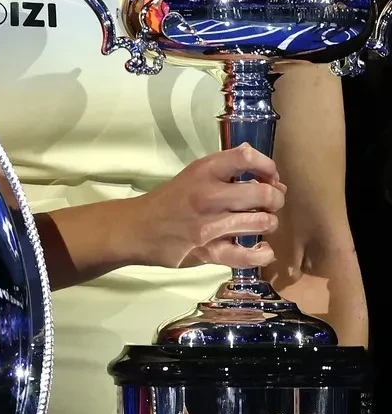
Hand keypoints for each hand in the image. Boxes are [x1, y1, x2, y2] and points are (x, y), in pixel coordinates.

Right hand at [129, 144, 285, 269]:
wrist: (137, 229)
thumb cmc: (170, 201)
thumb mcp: (194, 175)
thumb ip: (227, 171)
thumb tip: (271, 177)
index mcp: (204, 171)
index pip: (248, 157)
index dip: (268, 167)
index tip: (269, 176)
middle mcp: (209, 195)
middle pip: (264, 193)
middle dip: (275, 198)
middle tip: (269, 203)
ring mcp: (210, 225)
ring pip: (263, 222)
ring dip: (269, 223)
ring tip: (260, 224)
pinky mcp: (210, 252)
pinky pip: (249, 256)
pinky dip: (263, 254)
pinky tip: (261, 249)